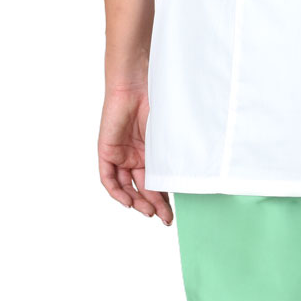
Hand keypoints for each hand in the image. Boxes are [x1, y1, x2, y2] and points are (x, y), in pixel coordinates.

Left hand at [98, 85, 172, 225]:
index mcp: (152, 152)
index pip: (157, 182)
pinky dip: (117, 191)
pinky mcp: (107, 150)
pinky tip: (129, 201)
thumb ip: (175, 155)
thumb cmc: (157, 100)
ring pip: (126, 187)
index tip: (174, 212)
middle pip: (143, 188)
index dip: (165, 199)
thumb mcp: (169, 134)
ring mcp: (121, 154)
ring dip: (137, 202)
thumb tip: (193, 177)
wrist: (136, 81)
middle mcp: (136, 155)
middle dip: (154, 206)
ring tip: (150, 212)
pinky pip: (108, 178)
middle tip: (165, 219)